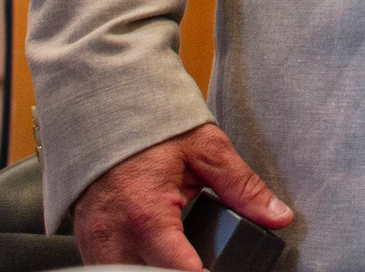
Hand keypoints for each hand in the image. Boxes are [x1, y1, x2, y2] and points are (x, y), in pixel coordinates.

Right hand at [71, 123, 293, 269]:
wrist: (104, 108)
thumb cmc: (151, 127)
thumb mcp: (205, 150)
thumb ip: (242, 187)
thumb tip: (278, 216)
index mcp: (147, 216)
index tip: (221, 270)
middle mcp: (114, 237)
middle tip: (206, 263)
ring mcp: (94, 243)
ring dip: (154, 270)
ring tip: (181, 258)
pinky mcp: (86, 242)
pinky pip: (108, 269)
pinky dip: (132, 267)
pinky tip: (154, 257)